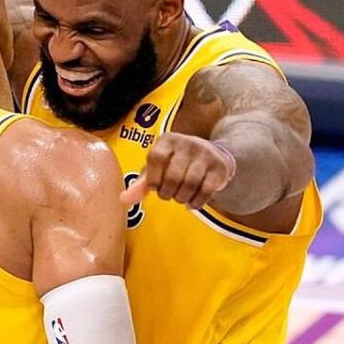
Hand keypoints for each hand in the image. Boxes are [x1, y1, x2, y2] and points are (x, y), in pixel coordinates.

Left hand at [120, 134, 235, 209]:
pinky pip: (207, 190)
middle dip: (168, 192)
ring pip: (190, 184)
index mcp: (167, 140)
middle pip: (173, 175)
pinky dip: (196, 202)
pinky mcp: (220, 167)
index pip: (155, 158)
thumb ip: (140, 184)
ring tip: (179, 198)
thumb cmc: (176, 164)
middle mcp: (187, 143)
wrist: (212, 155)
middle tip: (168, 194)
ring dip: (181, 198)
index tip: (155, 187)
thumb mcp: (157, 169)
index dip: (153, 178)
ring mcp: (205, 154)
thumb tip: (123, 200)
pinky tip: (192, 202)